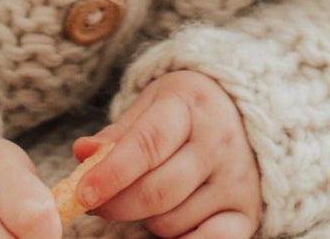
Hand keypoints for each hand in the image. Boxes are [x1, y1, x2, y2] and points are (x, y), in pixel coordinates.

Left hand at [70, 70, 261, 237]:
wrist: (243, 111)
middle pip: (158, 192)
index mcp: (191, 105)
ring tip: (146, 196)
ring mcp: (236, 179)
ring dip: (147, 219)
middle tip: (96, 203)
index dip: (111, 173)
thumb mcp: (152, 106)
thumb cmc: (186, 110)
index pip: (147, 144)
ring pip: (174, 221)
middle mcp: (219, 142)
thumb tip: (82, 153)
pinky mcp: (247, 212)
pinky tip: (169, 224)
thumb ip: (117, 133)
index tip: (81, 193)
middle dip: (118, 205)